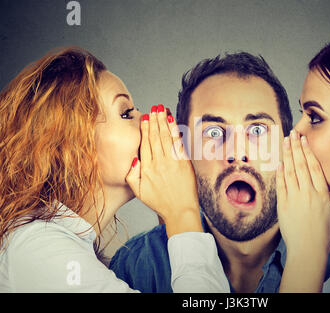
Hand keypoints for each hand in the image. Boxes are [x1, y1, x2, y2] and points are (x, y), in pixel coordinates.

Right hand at [126, 105, 201, 236]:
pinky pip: (177, 143)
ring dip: (163, 121)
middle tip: (153, 107)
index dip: (145, 128)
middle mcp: (158, 163)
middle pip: (154, 136)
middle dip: (154, 120)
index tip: (145, 117)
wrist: (180, 210)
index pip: (145, 143)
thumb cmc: (159, 201)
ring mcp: (171, 162)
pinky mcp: (184, 163)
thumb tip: (133, 159)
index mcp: (146, 168)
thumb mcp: (138, 192)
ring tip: (161, 109)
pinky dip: (174, 130)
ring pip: (165, 137)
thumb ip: (131, 175)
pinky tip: (172, 121)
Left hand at [276, 130, 329, 291]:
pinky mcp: (283, 205)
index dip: (309, 151)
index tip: (305, 140)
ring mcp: (294, 198)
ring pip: (290, 171)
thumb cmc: (322, 240)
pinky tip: (279, 162)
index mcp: (323, 195)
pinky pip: (281, 185)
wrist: (307, 252)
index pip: (315, 167)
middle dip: (296, 146)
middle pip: (301, 164)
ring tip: (285, 141)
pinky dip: (279, 172)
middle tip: (293, 133)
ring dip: (287, 154)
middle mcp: (308, 193)